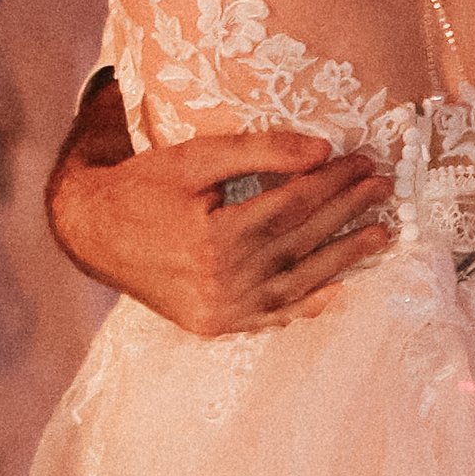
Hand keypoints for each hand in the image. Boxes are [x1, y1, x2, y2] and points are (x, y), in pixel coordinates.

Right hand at [47, 118, 392, 331]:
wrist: (91, 232)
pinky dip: (308, 303)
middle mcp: (221, 280)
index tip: (361, 161)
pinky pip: (273, 317)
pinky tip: (339, 288)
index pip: (291, 205)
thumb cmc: (142, 187)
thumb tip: (321, 149)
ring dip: (344, 257)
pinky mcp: (216, 326)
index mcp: (215, 236)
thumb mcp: (194, 158)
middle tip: (382, 188)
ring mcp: (221, 310)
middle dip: (346, 211)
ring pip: (298, 282)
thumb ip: (257, 151)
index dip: (331, 181)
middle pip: (300, 241)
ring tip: (380, 233)